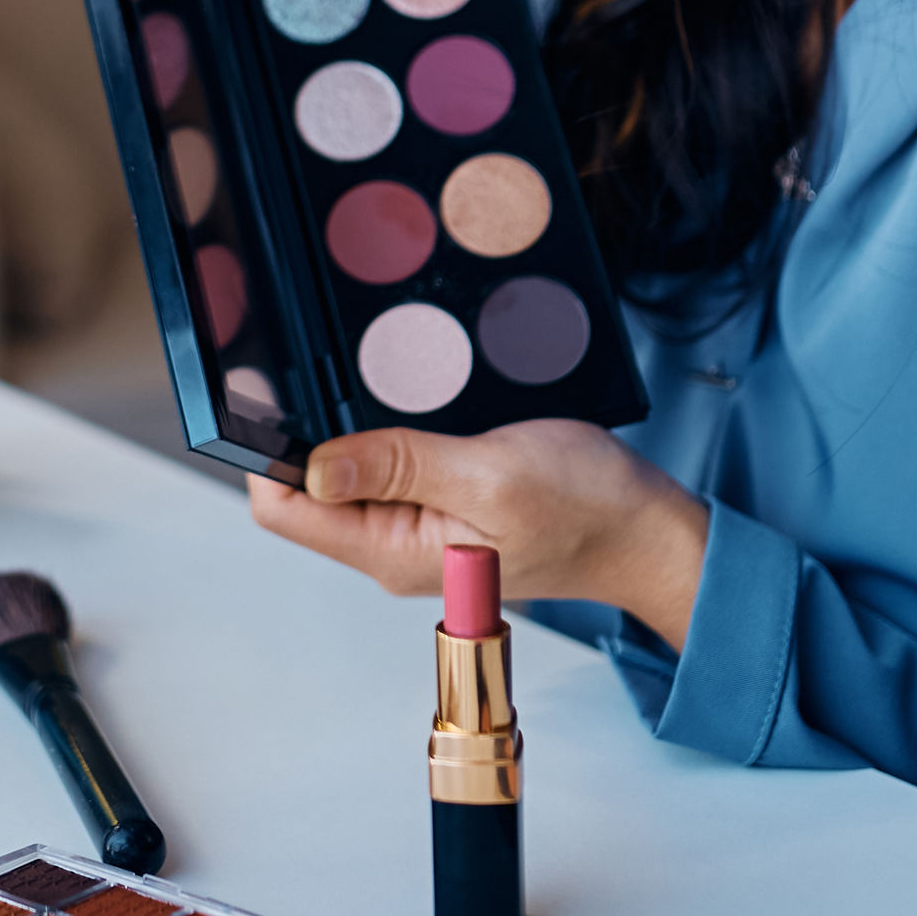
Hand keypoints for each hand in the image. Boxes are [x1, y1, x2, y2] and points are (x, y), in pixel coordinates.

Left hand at [246, 417, 708, 649]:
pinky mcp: (436, 506)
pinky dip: (389, 429)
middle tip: (332, 364)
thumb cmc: (589, 510)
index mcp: (392, 551)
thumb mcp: (491, 474)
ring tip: (378, 377)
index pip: (284, 508)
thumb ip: (401, 466)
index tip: (276, 386)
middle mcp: (391, 546)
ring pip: (346, 469)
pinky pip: (387, 465)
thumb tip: (315, 466)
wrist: (648, 531)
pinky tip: (413, 399)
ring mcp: (412, 527)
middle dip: (310, 427)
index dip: (268, 447)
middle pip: (306, 486)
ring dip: (352, 424)